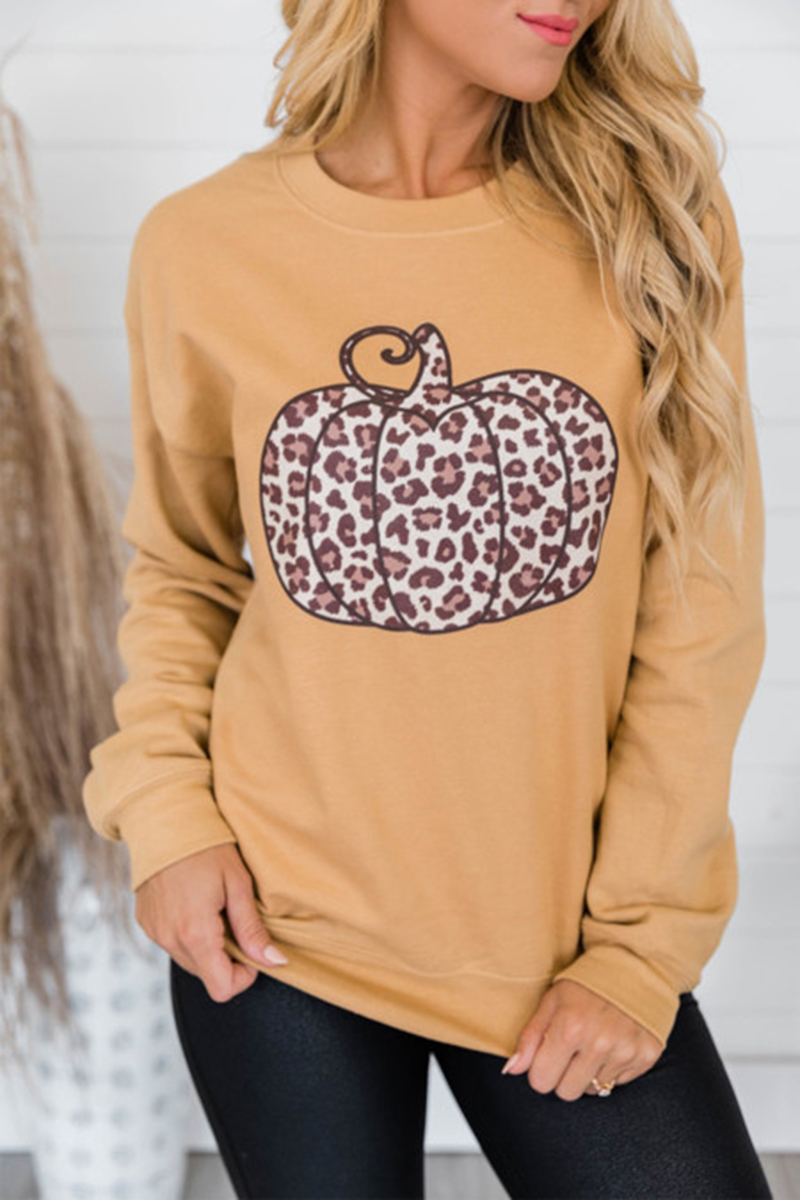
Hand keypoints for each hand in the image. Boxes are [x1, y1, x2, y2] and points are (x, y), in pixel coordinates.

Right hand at [134, 843, 288, 1001]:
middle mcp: (169, 939)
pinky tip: (195, 905)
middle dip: (226, 959)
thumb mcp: (238, 884)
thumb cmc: (206, 847)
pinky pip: (172, 944)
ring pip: (189, 961)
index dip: (243, 977)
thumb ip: (252, 929)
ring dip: (207, 947)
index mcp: (195, 933)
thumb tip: (274, 961)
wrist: (164, 821)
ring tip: (215, 909)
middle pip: (206, 975)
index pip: (221, 988)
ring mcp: (154, 932)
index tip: (252, 950)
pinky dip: (188, 935)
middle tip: (235, 920)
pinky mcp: (146, 924)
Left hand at [502, 979, 663, 1100]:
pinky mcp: (645, 1057)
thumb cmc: (587, 985)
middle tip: (570, 1051)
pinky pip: (617, 1084)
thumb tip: (511, 1069)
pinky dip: (611, 1069)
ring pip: (593, 1091)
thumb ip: (530, 1037)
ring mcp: (625, 1051)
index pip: (541, 1081)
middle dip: (563, 1075)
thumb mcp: (552, 1001)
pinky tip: (612, 1044)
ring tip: (593, 1044)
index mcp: (570, 1026)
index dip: (540, 1070)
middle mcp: (600, 1042)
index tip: (547, 1055)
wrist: (634, 968)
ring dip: (588, 1073)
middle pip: (567, 1092)